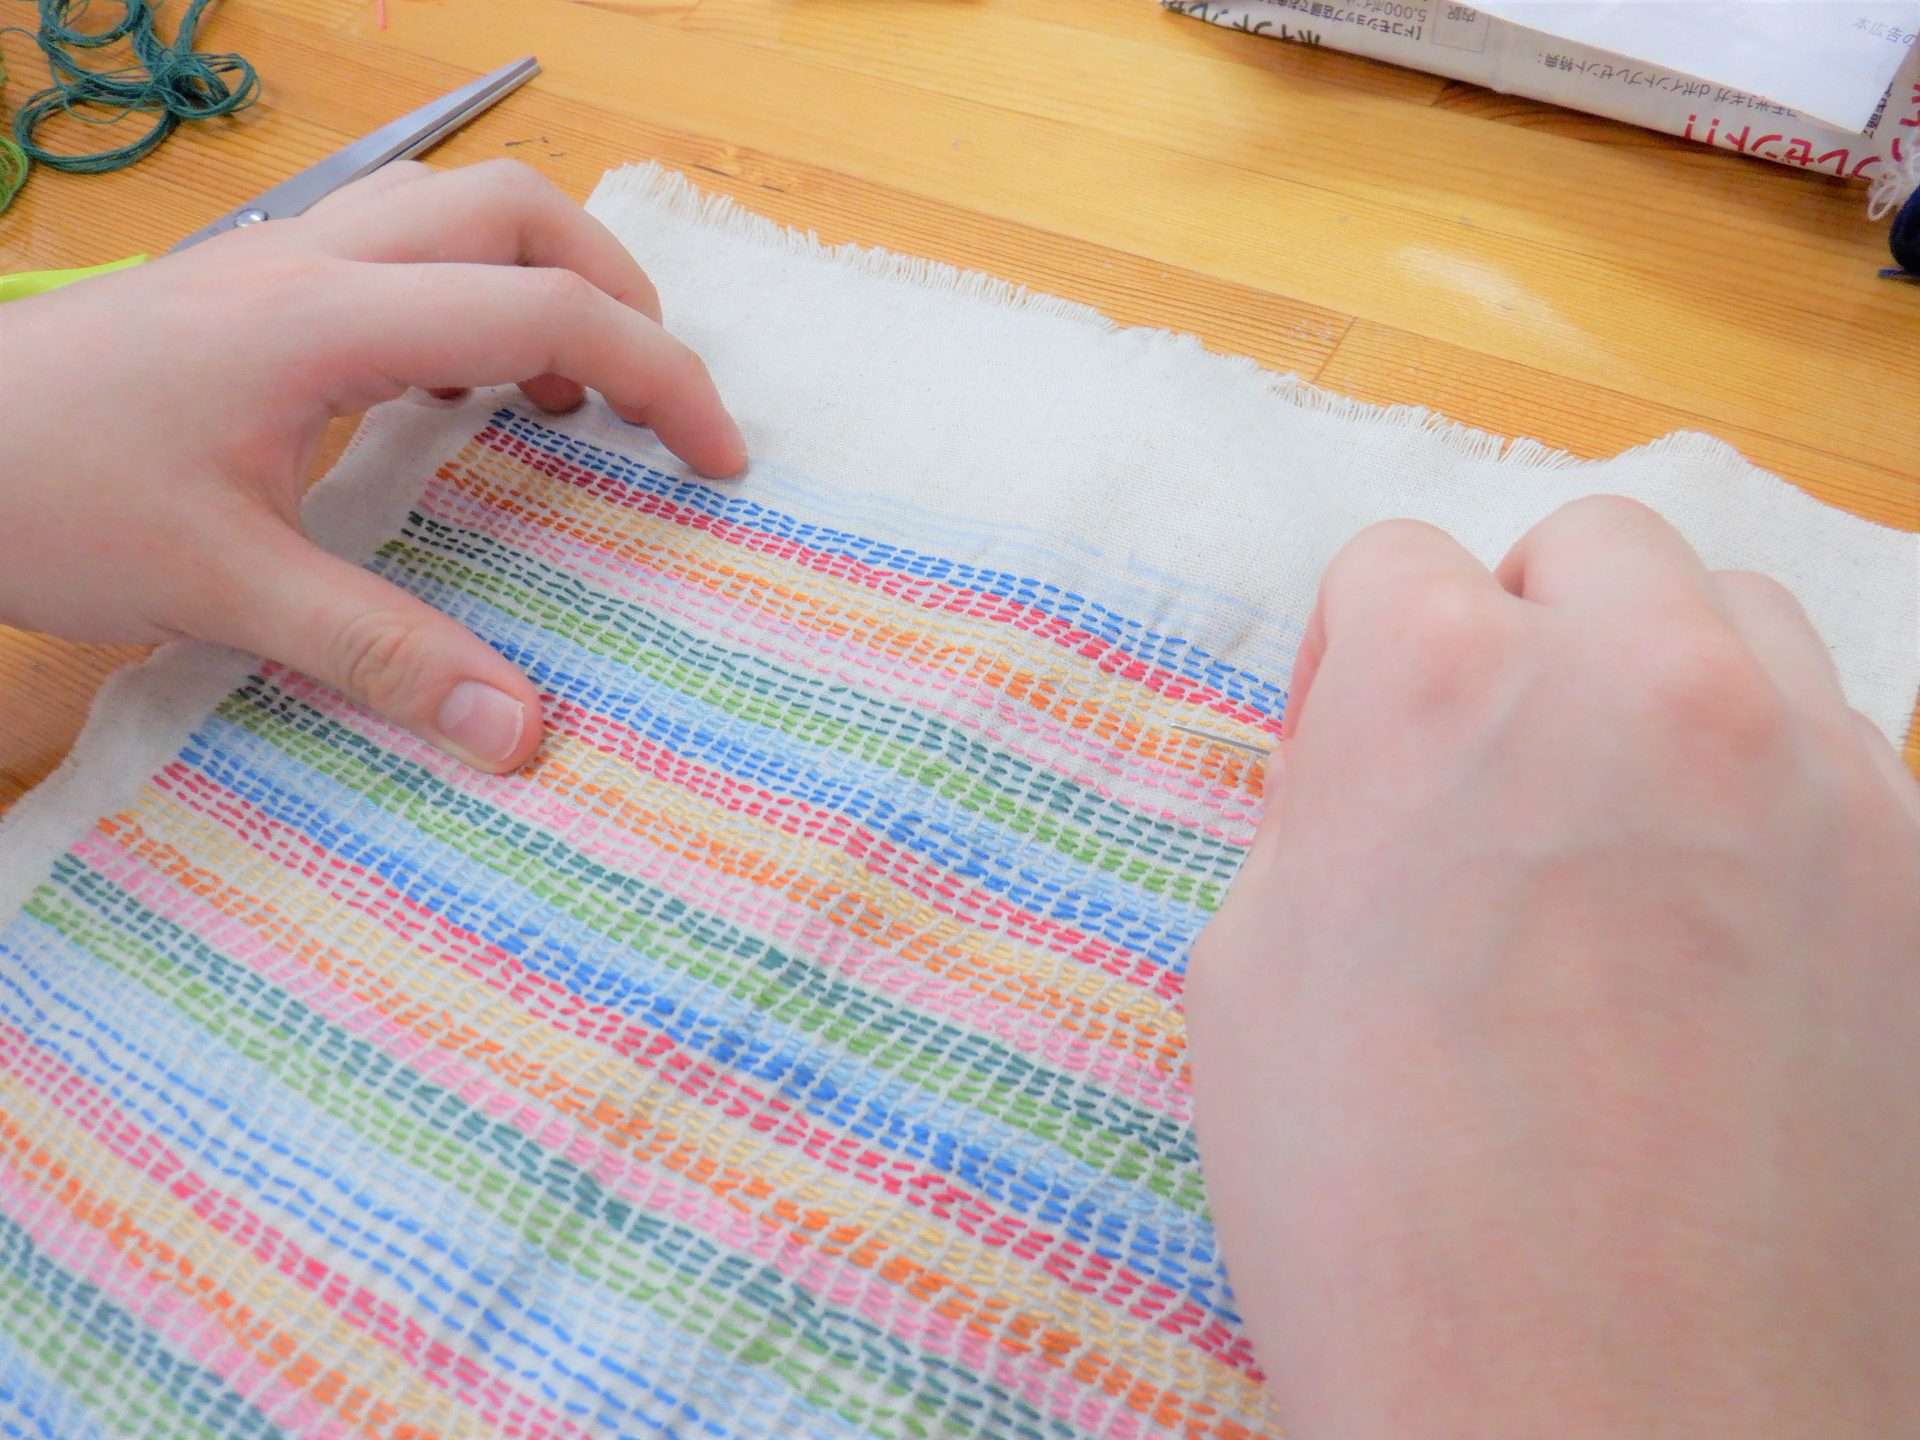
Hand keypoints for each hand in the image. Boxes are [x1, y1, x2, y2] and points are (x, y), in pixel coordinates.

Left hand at [0, 159, 745, 771]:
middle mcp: (315, 260)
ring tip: (556, 399)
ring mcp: (277, 258)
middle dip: (613, 290)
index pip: (545, 307)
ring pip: (454, 211)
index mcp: (327, 319)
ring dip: (537, 281)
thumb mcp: (224, 590)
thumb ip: (382, 656)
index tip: (716, 461)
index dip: (659, 378)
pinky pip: (396, 250)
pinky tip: (447, 394)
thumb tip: (522, 734)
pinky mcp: (248, 283)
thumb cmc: (47, 500)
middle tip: (643, 401)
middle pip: (516, 208)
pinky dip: (465, 298)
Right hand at [1186, 497, 1919, 1439]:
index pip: (1393, 562)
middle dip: (1522, 631)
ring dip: (1659, 681)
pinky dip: (1770, 783)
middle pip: (1588, 548)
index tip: (1352, 760)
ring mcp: (1814, 771)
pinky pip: (1841, 748)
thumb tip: (1384, 766)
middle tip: (1489, 776)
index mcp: (1443, 686)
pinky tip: (1718, 920)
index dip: (1348, 664)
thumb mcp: (1249, 973)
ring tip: (1616, 830)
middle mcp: (1645, 685)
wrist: (1612, 1417)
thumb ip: (1327, 808)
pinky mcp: (1919, 872)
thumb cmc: (1384, 1216)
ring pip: (1736, 620)